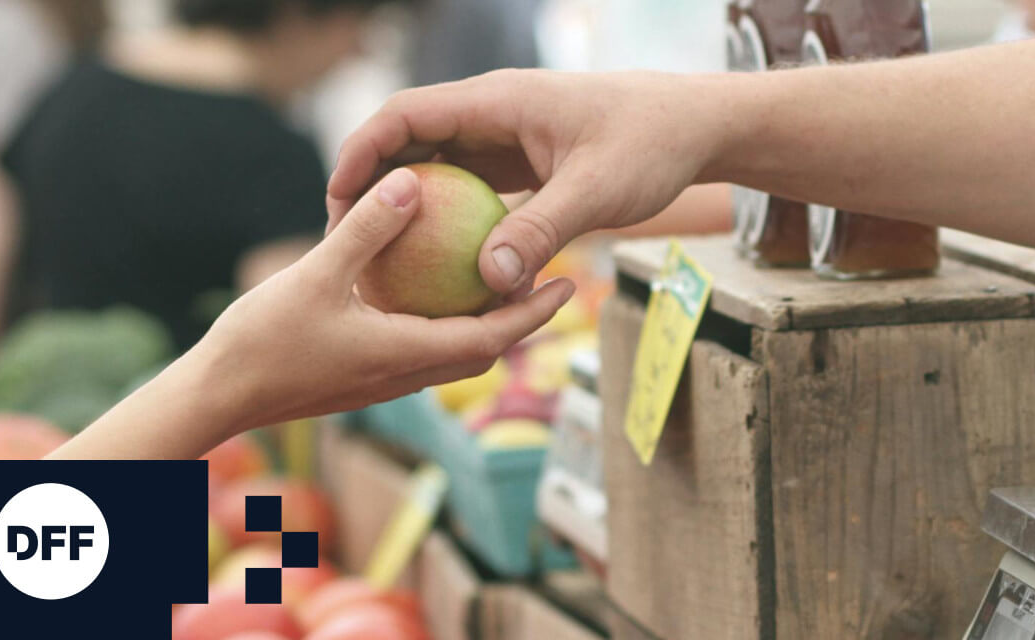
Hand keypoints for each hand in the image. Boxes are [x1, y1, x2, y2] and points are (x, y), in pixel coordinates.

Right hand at [200, 167, 575, 428]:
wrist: (216, 397)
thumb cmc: (262, 341)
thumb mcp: (316, 275)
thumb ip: (366, 230)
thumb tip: (411, 182)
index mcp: (405, 355)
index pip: (490, 338)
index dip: (533, 313)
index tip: (567, 284)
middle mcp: (402, 375)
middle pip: (480, 350)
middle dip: (518, 318)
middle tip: (547, 277)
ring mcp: (380, 381)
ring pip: (449, 353)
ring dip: (479, 323)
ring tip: (496, 280)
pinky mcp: (358, 377)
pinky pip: (416, 349)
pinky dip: (438, 324)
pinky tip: (424, 289)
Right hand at [327, 70, 738, 292]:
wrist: (696, 126)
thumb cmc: (651, 145)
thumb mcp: (597, 191)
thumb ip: (541, 231)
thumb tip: (489, 280)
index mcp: (497, 101)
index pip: (405, 115)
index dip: (362, 152)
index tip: (338, 200)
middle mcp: (492, 114)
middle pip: (409, 140)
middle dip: (371, 184)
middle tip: (344, 241)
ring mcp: (505, 138)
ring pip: (436, 166)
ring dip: (406, 206)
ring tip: (378, 259)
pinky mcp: (521, 163)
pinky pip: (468, 189)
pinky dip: (447, 220)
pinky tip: (437, 268)